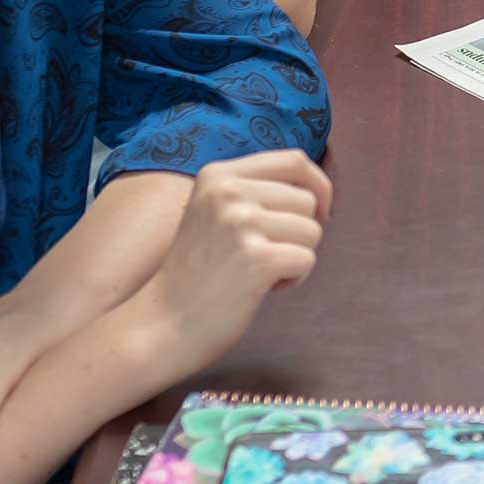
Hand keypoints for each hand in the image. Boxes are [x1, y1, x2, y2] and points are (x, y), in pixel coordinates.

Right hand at [129, 151, 331, 382]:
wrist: (165, 323)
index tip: (318, 211)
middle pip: (307, 200)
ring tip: (257, 271)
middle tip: (262, 255)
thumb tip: (317, 184)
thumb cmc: (200, 271)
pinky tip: (262, 288)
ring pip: (312, 230)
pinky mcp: (256, 258)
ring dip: (295, 256)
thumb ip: (255, 189)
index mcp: (219, 174)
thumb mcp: (215, 210)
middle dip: (299, 232)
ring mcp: (240, 223)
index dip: (317, 185)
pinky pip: (307, 260)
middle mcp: (227, 191)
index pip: (294, 161)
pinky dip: (295, 279)